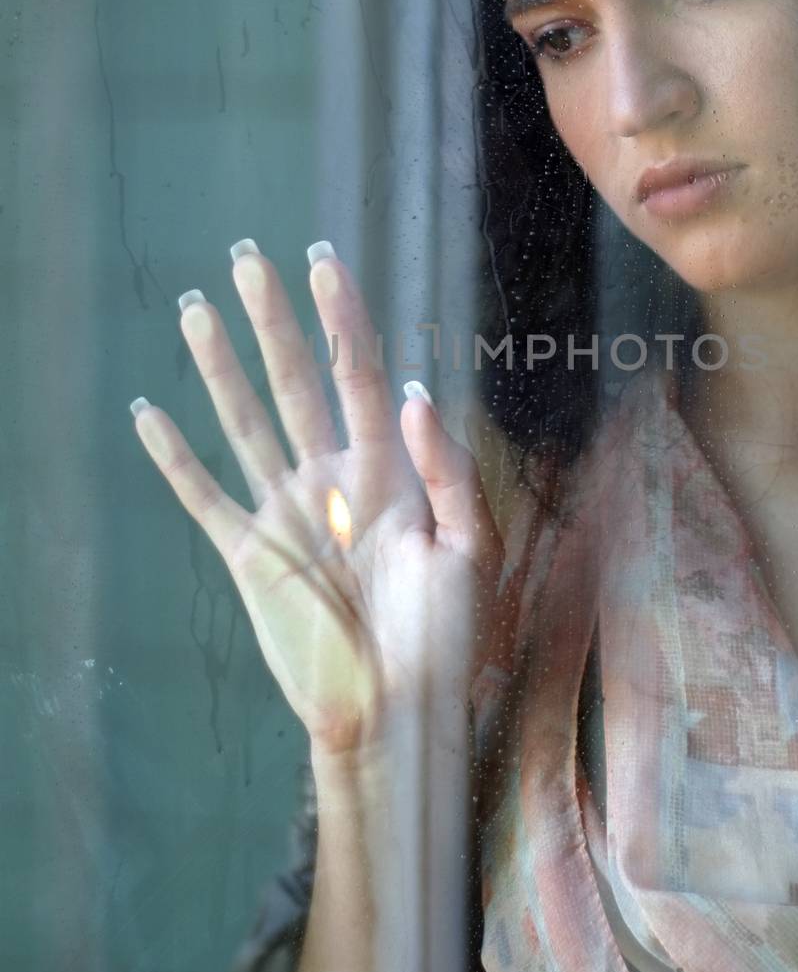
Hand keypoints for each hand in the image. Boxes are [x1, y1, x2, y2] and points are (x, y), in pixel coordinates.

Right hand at [131, 241, 504, 759]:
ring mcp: (288, 512)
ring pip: (246, 421)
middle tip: (249, 257)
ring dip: (221, 367)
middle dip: (275, 320)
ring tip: (198, 309)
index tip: (326, 264)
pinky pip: (205, 497)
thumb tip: (415, 392)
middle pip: (297, 381)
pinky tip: (150, 416)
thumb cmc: (447, 637)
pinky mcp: (252, 555)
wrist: (397, 714)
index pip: (362, 376)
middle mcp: (333, 478)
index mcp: (389, 471)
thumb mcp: (472, 549)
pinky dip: (175, 459)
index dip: (345, 320)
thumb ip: (447, 470)